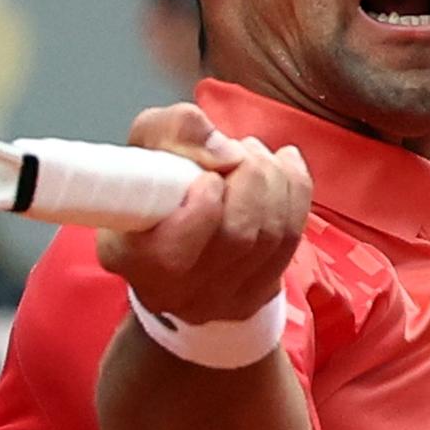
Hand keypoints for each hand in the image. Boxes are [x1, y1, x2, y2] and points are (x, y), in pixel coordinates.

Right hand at [97, 103, 311, 323]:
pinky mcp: (259, 289)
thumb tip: (224, 149)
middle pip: (238, 236)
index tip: (207, 176)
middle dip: (248, 176)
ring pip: (272, 234)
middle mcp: (179, 290)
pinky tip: (281, 165)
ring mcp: (224, 298)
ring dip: (272, 178)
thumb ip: (174, 131)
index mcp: (135, 259)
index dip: (202, 207)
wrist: (182, 231)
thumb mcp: (148, 145)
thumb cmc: (157, 185)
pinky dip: (295, 188)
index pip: (173, 253)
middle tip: (235, 151)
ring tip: (251, 155)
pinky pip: (293, 235)